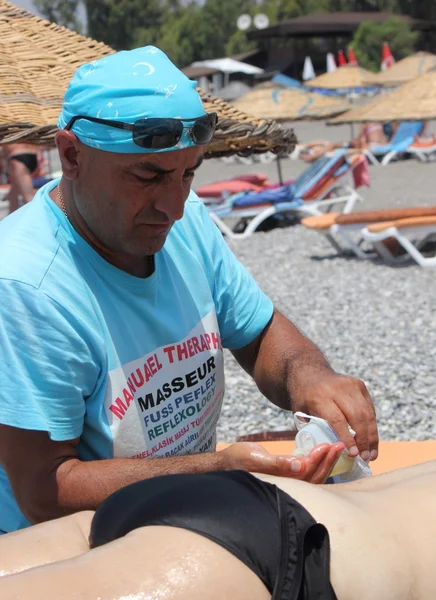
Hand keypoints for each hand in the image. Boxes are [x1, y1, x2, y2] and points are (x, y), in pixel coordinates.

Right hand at [219, 441, 344, 483]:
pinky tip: (323, 456)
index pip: (306, 473)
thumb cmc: (237, 461)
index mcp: (281, 484)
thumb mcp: (255, 458)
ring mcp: (288, 486)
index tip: (327, 445)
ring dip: (325, 463)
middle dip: (327, 461)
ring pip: (313, 478)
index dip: (318, 460)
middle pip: (314, 478)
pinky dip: (318, 466)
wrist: (224, 466)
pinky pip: (307, 476)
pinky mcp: (287, 481)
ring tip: (335, 448)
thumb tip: (300, 466)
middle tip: (338, 445)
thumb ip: (277, 463)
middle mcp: (287, 488)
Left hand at [291, 370, 377, 461]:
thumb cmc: (303, 398)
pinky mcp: (359, 384)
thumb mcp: (300, 413)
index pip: (337, 420)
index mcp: (319, 396)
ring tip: (371, 454)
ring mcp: (350, 384)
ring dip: (371, 436)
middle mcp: (337, 388)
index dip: (347, 438)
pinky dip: (371, 425)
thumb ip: (312, 430)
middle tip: (365, 458)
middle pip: (356, 416)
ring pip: (367, 413)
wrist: (308, 373)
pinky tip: (371, 441)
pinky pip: (369, 408)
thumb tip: (329, 453)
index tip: (354, 454)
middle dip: (363, 440)